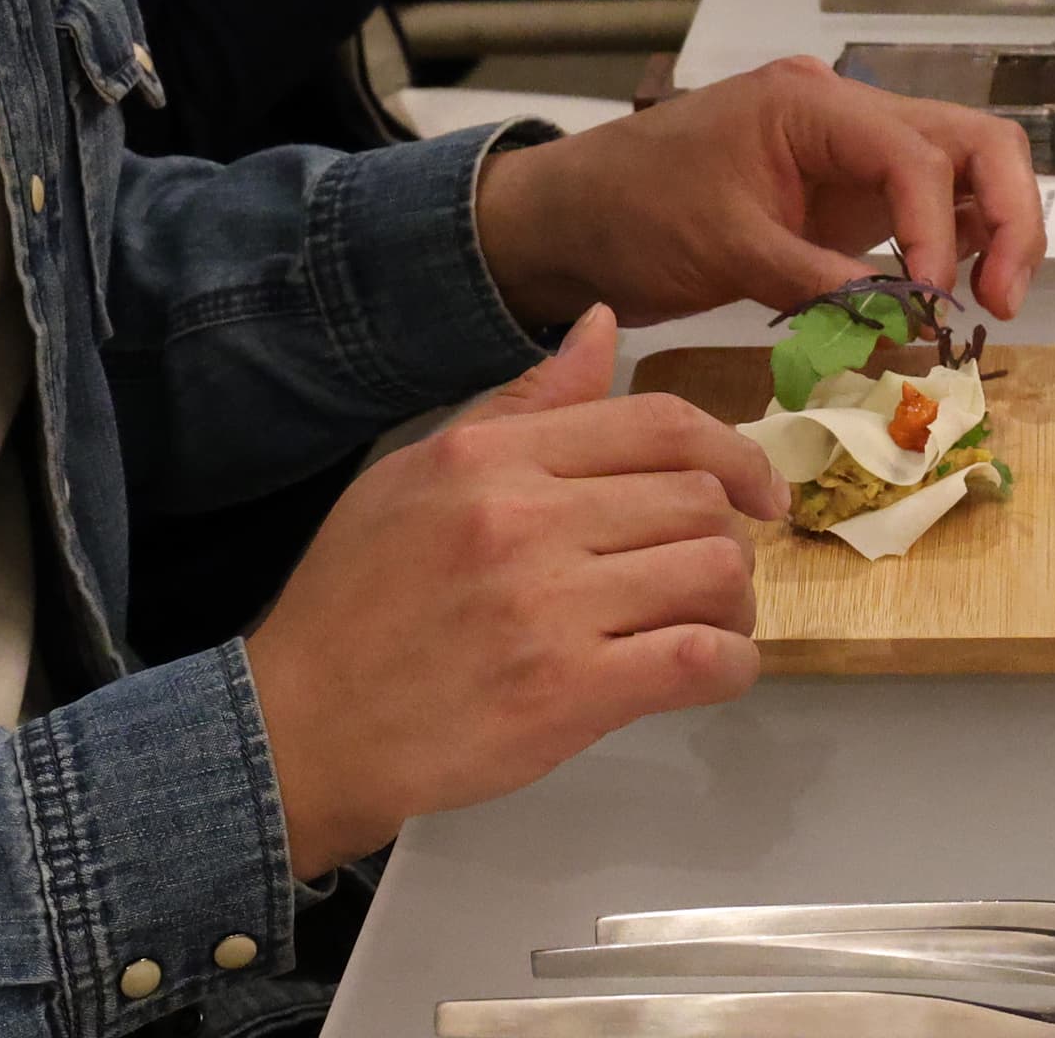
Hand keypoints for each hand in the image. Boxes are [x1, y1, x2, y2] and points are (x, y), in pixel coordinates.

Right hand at [244, 309, 781, 879]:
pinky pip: (701, 660)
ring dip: (734, 605)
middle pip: (700, 499)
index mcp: (494, 457)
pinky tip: (710, 673)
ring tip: (705, 625)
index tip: (758, 491)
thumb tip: (601, 323)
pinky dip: (730, 666)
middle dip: (729, 536)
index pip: (661, 423)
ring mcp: (549, 607)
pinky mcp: (566, 694)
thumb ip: (524, 402)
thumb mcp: (417, 474)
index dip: (735, 452)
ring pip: (714, 573)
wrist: (297, 730)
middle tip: (711, 574)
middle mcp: (526, 518)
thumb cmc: (356, 601)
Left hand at [473, 55, 1050, 329]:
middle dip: (1009, 216)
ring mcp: (851, 154)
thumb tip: (907, 323)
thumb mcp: (722, 248)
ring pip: (964, 170)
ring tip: (994, 304)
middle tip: (1009, 300)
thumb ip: (818, 282)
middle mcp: (847, 115)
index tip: (937, 300)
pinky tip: (950, 295)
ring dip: (995, 230)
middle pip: (972, 141)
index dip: (942, 227)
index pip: (918, 151)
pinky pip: (928, 208)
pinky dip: (955, 247)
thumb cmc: (629, 214)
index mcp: (813, 103)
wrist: (569, 222)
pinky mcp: (846, 197)